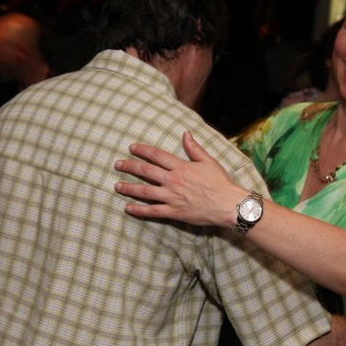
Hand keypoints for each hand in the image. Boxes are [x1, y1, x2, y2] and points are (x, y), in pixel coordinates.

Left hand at [114, 131, 245, 227]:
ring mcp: (171, 197)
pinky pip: (152, 211)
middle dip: (129, 167)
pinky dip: (139, 210)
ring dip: (129, 188)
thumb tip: (185, 133)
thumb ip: (194, 148)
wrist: (228, 204)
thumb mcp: (209, 161)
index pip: (156, 156)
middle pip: (145, 171)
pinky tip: (128, 208)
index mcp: (181, 167)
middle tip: (117, 165)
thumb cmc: (221, 182)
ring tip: (117, 186)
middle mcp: (173, 181)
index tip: (131, 148)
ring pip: (144, 191)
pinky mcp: (174, 212)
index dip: (142, 151)